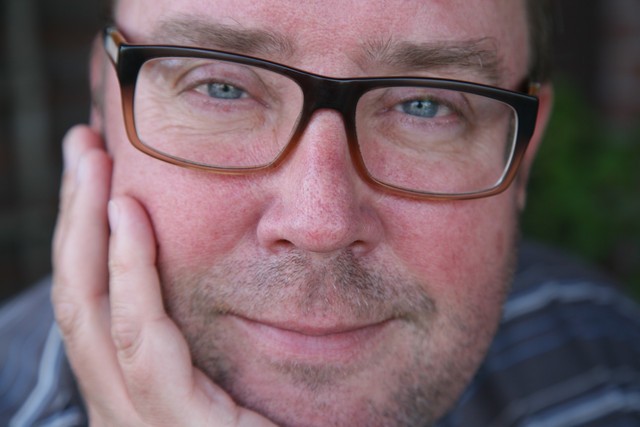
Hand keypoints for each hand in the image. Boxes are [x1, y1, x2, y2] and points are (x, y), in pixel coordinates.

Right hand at [52, 125, 275, 425]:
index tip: (98, 176)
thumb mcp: (235, 375)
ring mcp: (142, 423)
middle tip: (82, 146)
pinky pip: (140, 342)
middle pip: (80, 302)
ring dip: (86, 233)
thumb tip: (210, 258)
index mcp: (138, 394)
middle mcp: (125, 408)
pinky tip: (128, 218)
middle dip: (74, 221)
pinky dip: (130, 276)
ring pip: (92, 316)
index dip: (85, 240)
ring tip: (93, 163)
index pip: (96, 307)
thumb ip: (204, 336)